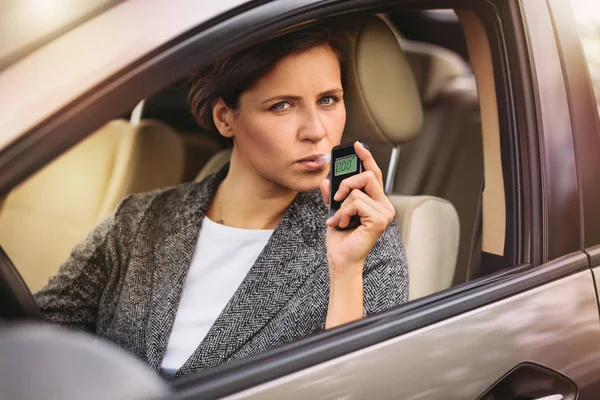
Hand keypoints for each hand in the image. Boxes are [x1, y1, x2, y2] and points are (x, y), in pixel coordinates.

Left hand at [319, 141, 395, 275]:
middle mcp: (385, 206)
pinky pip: (355, 202)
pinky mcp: (379, 220)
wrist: (340, 259)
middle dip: (346, 183)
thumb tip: (326, 180)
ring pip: (357, 191)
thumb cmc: (340, 238)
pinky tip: (341, 224)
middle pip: (368, 175)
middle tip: (335, 199)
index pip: (374, 174)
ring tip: (338, 219)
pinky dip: (343, 212)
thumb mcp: (333, 210)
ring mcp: (385, 213)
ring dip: (341, 205)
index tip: (356, 145)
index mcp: (377, 202)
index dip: (366, 157)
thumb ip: (332, 194)